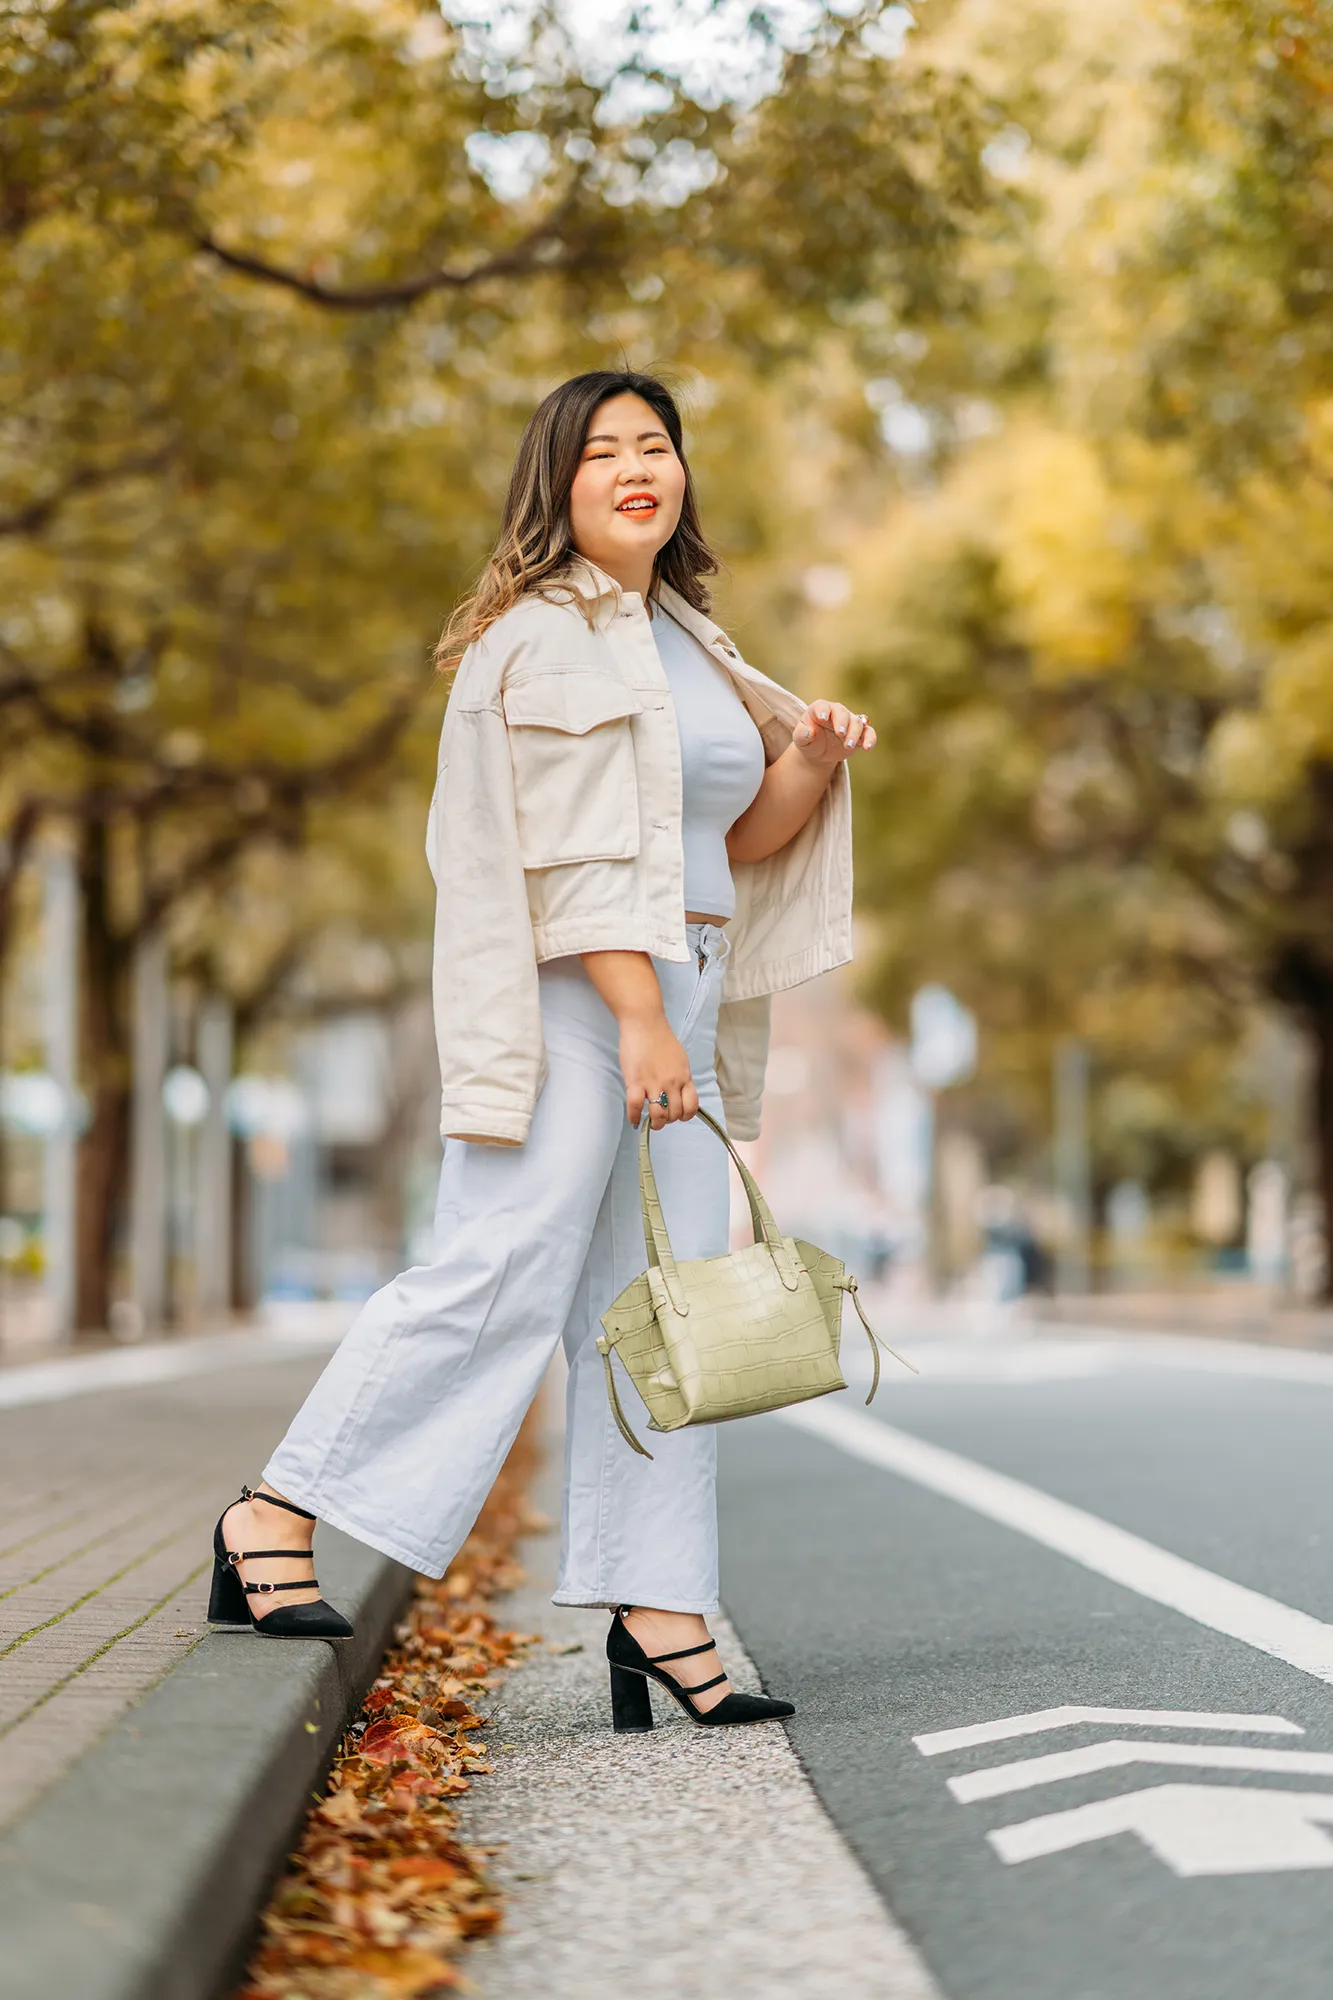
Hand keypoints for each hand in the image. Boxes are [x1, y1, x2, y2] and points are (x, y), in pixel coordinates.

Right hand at [620, 1012, 698, 1128]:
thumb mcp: (679, 1058)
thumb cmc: (660, 1037)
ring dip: (655, 1123)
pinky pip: (636, 1106)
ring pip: (660, 1114)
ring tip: (650, 1122)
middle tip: (661, 1117)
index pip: (692, 1105)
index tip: (679, 1115)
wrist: (644, 1022)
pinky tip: (634, 1120)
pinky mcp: (636, 1081)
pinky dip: (635, 1117)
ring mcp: (654, 1083)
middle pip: (675, 1113)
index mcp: (684, 1076)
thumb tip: (678, 1090)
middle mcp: (672, 1083)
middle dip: (669, 1120)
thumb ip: (680, 1075)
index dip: (686, 1115)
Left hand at [793, 700, 876, 765]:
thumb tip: (810, 732)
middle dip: (842, 723)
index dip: (823, 711)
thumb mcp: (800, 740)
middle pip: (842, 713)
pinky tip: (867, 747)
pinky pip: (869, 732)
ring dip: (854, 733)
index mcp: (820, 709)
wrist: (819, 753)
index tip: (823, 718)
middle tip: (840, 734)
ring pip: (857, 722)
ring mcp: (849, 722)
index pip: (822, 706)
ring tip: (847, 746)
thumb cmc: (808, 742)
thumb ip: (802, 735)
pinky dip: (870, 738)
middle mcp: (836, 712)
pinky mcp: (860, 734)